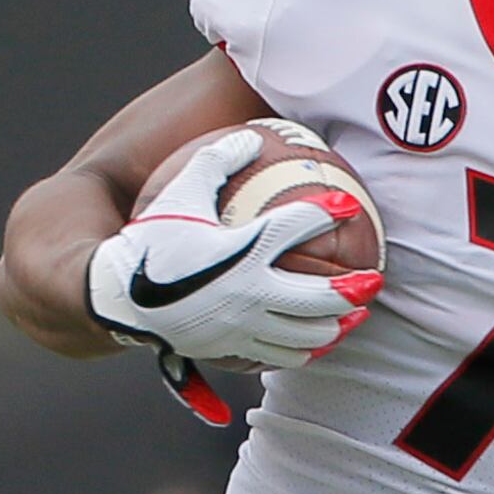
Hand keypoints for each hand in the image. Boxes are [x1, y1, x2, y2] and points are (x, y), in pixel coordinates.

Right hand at [84, 140, 375, 371]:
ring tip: (355, 316)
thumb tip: (250, 137)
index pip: (295, 227)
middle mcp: (247, 292)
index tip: (349, 206)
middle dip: (353, 288)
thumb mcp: (180, 190)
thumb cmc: (151, 239)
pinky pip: (279, 356)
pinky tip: (317, 342)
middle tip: (375, 278)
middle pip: (317, 297)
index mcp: (240, 250)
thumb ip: (216, 159)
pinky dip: (305, 350)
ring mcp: (242, 326)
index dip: (326, 214)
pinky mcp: (232, 349)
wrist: (117, 294)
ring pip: (304, 334)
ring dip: (336, 326)